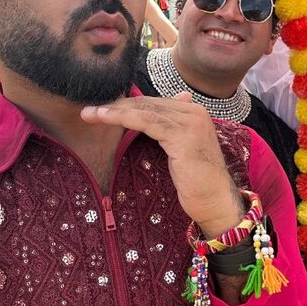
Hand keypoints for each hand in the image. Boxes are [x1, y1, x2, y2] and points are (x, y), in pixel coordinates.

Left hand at [80, 94, 244, 237]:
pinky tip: (104, 118)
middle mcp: (194, 112)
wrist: (216, 202)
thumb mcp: (180, 153)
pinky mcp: (182, 135)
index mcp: (195, 113)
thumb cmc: (198, 183)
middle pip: (147, 103)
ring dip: (113, 111)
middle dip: (117, 105)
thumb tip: (151, 119)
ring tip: (90, 114)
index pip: (154, 103)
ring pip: (144, 110)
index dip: (127, 105)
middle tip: (90, 110)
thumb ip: (168, 133)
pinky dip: (122, 118)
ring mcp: (190, 122)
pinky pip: (146, 121)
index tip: (102, 110)